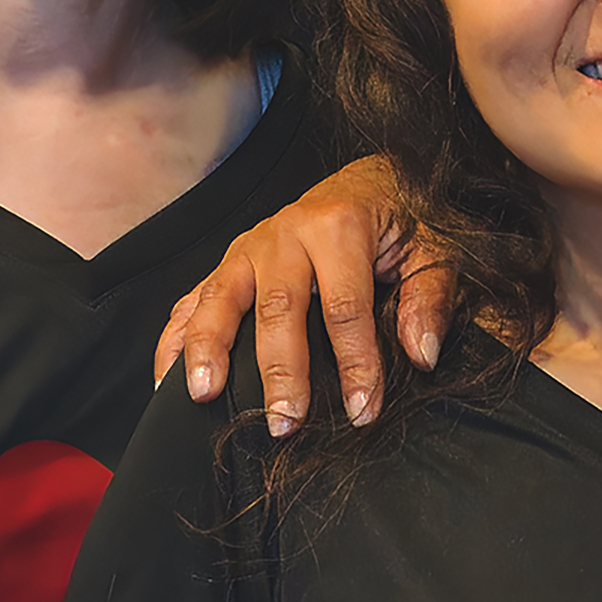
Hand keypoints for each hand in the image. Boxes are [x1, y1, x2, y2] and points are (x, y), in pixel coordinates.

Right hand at [151, 158, 453, 435]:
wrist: (371, 178)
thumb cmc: (403, 219)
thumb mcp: (435, 249)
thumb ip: (429, 299)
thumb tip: (421, 354)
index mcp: (339, 225)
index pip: (345, 306)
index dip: (355, 363)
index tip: (363, 410)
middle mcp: (286, 232)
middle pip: (277, 308)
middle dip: (280, 370)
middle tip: (284, 423)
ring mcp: (249, 246)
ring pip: (221, 298)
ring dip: (208, 349)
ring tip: (204, 395)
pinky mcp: (230, 262)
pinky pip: (193, 298)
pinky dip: (175, 338)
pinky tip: (166, 379)